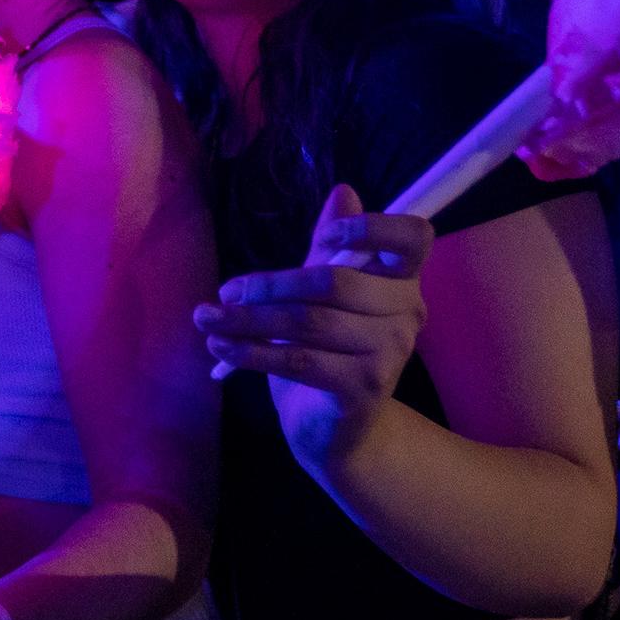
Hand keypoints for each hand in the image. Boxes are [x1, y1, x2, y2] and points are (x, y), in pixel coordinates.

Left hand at [196, 186, 434, 472]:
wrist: (335, 429)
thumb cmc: (329, 351)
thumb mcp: (325, 294)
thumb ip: (331, 248)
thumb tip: (344, 190)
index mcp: (402, 281)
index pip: (412, 238)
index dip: (372, 228)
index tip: (326, 238)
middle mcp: (407, 313)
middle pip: (335, 282)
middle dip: (269, 286)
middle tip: (225, 292)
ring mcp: (389, 353)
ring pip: (308, 323)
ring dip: (248, 320)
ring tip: (207, 318)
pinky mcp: (362, 388)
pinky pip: (298, 361)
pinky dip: (252, 352)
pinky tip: (222, 346)